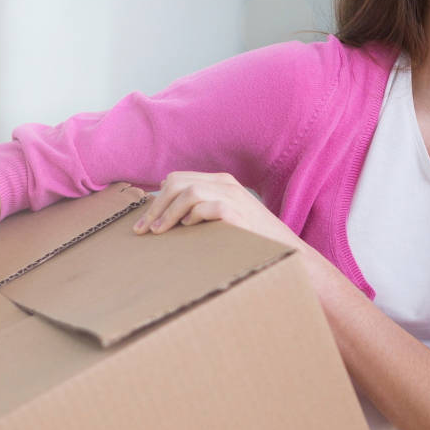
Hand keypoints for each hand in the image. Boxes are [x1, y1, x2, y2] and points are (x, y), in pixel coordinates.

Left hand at [133, 171, 301, 251]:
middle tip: (145, 230)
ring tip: (160, 231)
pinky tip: (188, 229)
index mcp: (220, 182)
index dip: (156, 199)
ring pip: (189, 193)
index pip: (177, 178)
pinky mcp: (241, 214)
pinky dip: (194, 217)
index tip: (144, 222)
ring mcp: (235, 197)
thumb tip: (165, 204)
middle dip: (155, 206)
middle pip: (177, 182)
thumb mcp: (223, 216)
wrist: (286, 250)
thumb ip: (200, 207)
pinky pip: (210, 207)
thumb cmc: (250, 237)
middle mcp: (226, 184)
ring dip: (168, 213)